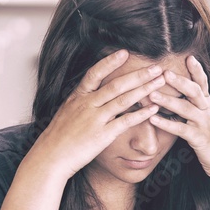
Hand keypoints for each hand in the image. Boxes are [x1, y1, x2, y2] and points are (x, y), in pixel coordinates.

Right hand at [28, 50, 165, 179]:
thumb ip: (79, 103)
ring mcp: (95, 119)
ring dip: (145, 89)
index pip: (95, 73)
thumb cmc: (58, 139)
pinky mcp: (102, 135)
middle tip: (156, 67)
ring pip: (124, 99)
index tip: (125, 52)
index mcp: (77, 97)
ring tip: (160, 81)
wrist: (49, 157)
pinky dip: (141, 113)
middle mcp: (87, 104)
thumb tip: (89, 95)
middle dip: (139, 74)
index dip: (110, 62)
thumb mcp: (66, 113)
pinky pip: (126, 121)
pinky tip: (154, 108)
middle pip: (116, 84)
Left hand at [146, 56, 209, 180]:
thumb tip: (181, 99)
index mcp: (208, 106)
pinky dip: (166, 124)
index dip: (197, 70)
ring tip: (151, 93)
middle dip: (180, 80)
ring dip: (168, 100)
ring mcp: (204, 124)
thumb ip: (196, 109)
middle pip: (195, 91)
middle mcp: (207, 112)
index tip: (189, 57)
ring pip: (186, 108)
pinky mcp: (199, 139)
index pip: (203, 84)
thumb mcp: (207, 121)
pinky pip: (181, 129)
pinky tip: (153, 119)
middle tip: (164, 71)